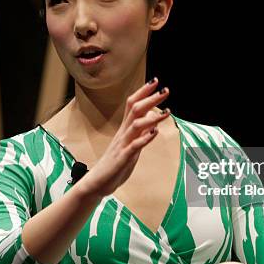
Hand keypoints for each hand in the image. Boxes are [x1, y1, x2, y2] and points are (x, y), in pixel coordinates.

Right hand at [82, 78, 170, 197]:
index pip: (132, 104)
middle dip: (150, 99)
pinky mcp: (123, 158)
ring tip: (166, 111)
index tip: (155, 82)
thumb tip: (154, 120)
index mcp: (124, 129)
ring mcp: (123, 145)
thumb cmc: (115, 164)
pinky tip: (155, 133)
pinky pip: (134, 146)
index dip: (143, 92)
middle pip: (135, 109)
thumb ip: (141, 133)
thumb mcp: (131, 146)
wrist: (97, 182)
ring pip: (135, 124)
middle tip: (165, 90)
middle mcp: (123, 133)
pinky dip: (145, 139)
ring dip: (152, 116)